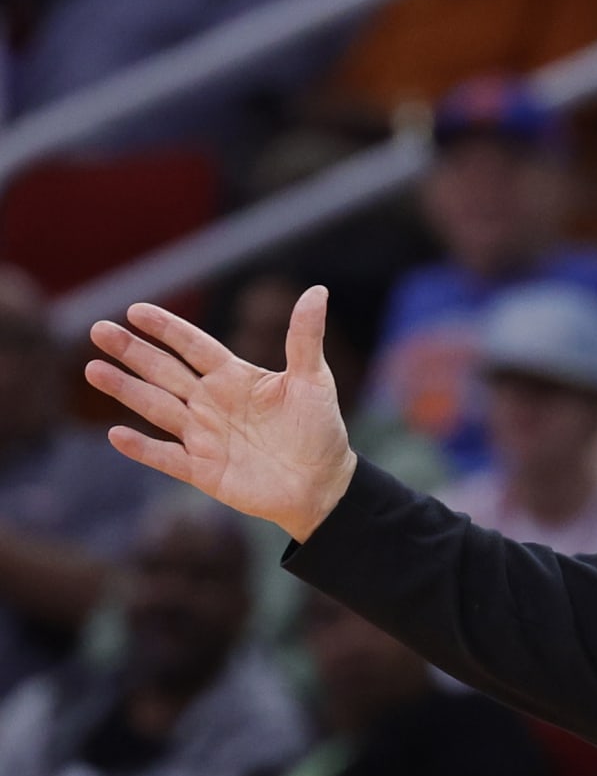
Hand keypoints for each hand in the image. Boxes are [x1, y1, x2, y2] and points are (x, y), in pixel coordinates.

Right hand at [85, 285, 355, 541]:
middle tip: (99, 330)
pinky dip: (142, 448)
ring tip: (93, 369)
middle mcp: (212, 402)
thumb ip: (305, 338)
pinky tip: (116, 434)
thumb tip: (317, 291)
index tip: (136, 311)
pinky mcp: (202, 471)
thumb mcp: (314, 380)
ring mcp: (203, 436)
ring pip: (157, 407)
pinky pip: (166, 457)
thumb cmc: (320, 430)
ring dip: (126, 390)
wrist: (324, 485)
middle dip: (132, 352)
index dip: (167, 329)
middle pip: (164, 371)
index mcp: (235, 377)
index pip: (194, 346)